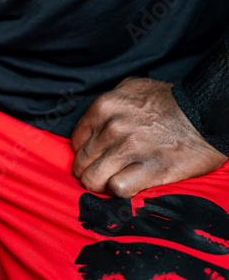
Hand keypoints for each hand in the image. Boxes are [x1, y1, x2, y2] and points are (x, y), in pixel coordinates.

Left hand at [70, 77, 226, 197]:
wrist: (203, 113)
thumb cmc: (168, 101)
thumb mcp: (131, 88)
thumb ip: (109, 105)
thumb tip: (95, 123)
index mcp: (105, 107)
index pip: (77, 141)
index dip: (85, 153)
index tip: (95, 158)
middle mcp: (113, 127)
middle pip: (82, 163)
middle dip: (89, 172)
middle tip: (102, 175)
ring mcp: (129, 149)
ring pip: (93, 179)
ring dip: (101, 186)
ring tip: (112, 183)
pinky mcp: (149, 170)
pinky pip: (118, 189)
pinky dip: (120, 191)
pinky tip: (129, 185)